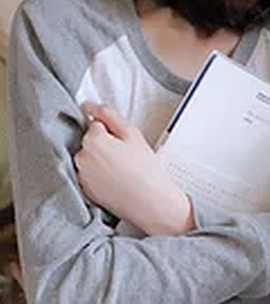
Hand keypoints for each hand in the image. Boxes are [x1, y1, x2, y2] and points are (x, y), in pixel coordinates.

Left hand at [74, 102, 193, 234]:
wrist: (150, 202)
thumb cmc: (145, 168)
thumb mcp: (132, 133)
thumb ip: (109, 115)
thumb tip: (88, 106)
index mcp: (93, 140)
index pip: (95, 124)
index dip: (112, 130)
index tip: (124, 141)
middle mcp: (81, 157)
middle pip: (90, 141)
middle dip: (105, 144)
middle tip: (126, 155)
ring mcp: (81, 175)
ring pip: (89, 157)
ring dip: (100, 158)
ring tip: (122, 169)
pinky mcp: (84, 190)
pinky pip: (89, 174)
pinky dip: (99, 174)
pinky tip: (115, 179)